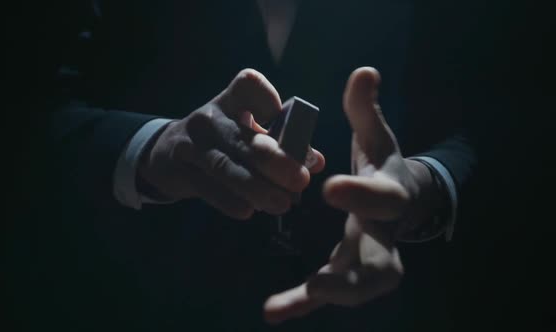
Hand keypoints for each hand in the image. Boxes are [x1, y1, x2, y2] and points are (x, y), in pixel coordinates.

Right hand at [138, 69, 324, 218]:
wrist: (168, 154)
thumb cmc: (223, 141)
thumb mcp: (247, 132)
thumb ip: (282, 144)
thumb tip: (316, 162)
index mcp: (232, 99)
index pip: (250, 86)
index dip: (268, 101)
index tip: (283, 121)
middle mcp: (210, 118)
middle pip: (242, 137)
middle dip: (274, 160)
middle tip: (300, 180)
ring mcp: (192, 144)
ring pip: (225, 166)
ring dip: (256, 187)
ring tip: (282, 203)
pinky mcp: (180, 170)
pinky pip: (207, 187)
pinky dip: (229, 200)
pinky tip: (249, 210)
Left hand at [264, 67, 442, 323]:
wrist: (399, 200)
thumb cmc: (382, 166)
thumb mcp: (375, 136)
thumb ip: (365, 110)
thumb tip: (364, 71)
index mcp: (389, 194)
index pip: (384, 198)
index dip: (362, 195)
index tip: (329, 187)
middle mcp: (382, 233)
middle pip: (382, 263)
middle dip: (356, 272)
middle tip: (324, 281)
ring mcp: (365, 257)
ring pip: (357, 286)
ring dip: (329, 296)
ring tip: (291, 303)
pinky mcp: (345, 271)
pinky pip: (326, 292)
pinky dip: (301, 303)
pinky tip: (272, 311)